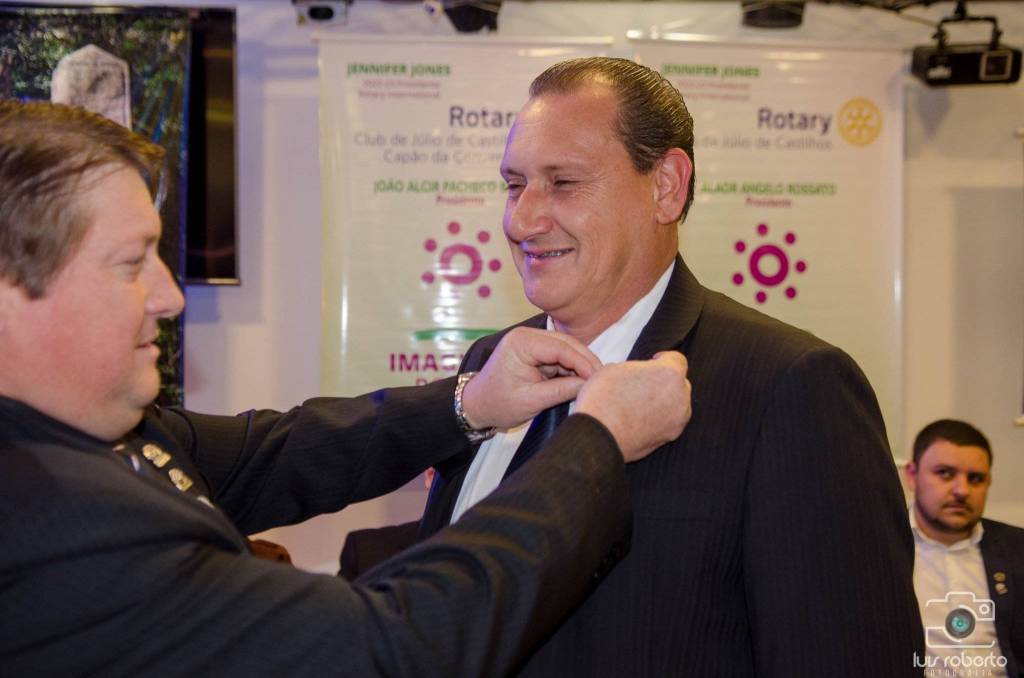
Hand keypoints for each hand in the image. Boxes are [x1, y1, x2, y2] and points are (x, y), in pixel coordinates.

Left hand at [462, 327, 601, 429]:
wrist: (477, 406)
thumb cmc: (498, 404)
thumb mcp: (531, 400)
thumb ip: (562, 390)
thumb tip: (590, 385)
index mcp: (522, 343)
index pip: (561, 347)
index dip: (583, 362)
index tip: (599, 378)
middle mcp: (527, 336)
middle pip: (566, 344)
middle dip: (585, 362)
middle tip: (603, 380)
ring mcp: (532, 343)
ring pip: (566, 350)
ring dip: (580, 366)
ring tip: (595, 383)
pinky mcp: (536, 353)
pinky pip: (560, 357)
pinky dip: (572, 369)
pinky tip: (583, 381)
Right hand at [575, 351, 691, 462]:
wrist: (598, 435)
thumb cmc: (603, 400)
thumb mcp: (616, 368)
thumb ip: (638, 368)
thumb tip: (639, 374)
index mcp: (669, 373)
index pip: (677, 359)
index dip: (663, 359)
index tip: (652, 363)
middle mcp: (680, 396)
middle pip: (679, 383)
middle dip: (664, 382)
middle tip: (642, 385)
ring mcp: (678, 419)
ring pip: (677, 404)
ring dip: (664, 401)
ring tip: (640, 405)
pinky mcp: (670, 436)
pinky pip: (670, 421)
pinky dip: (660, 419)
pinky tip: (640, 419)